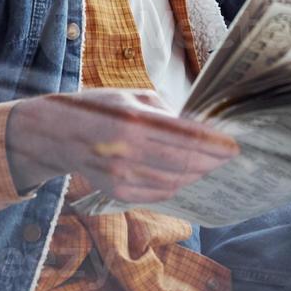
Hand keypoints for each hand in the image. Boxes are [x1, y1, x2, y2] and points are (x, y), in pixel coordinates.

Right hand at [6, 89, 238, 203]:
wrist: (58, 133)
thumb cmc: (99, 107)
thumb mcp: (131, 96)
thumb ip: (165, 112)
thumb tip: (199, 128)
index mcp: (133, 120)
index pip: (185, 137)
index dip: (214, 144)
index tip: (232, 145)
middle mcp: (127, 149)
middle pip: (184, 162)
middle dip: (211, 160)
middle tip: (226, 156)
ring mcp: (121, 174)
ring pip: (175, 181)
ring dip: (196, 173)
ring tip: (207, 164)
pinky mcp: (117, 190)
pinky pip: (159, 193)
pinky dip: (177, 184)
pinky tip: (183, 175)